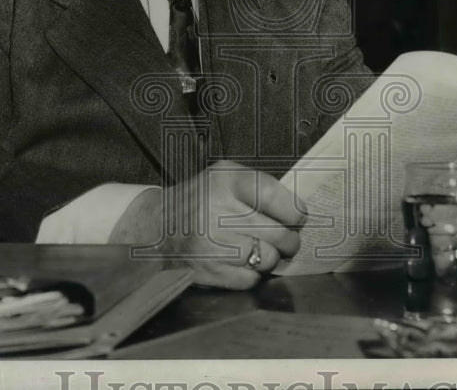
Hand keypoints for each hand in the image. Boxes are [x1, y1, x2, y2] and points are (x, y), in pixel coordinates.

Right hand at [156, 160, 306, 289]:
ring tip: (260, 249)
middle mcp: (216, 211)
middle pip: (279, 233)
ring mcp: (211, 244)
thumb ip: (260, 186)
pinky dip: (252, 274)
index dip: (295, 211)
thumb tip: (299, 212)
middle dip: (290, 240)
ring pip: (267, 259)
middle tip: (288, 240)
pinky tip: (242, 262)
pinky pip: (250, 279)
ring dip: (270, 257)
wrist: (157, 227)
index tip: (299, 217)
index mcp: (225, 181)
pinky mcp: (207, 271)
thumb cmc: (202, 200)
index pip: (275, 197)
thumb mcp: (225, 177)